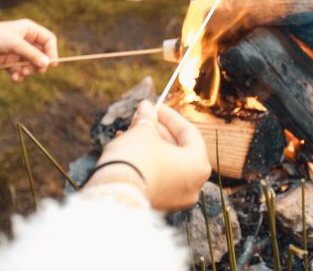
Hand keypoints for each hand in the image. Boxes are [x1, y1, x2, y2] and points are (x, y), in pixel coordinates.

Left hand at [0, 18, 57, 81]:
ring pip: (32, 64)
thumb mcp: (14, 44)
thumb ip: (32, 54)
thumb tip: (49, 64)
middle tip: (33, 71)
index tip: (51, 64)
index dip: (52, 52)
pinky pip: (20, 70)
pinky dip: (19, 75)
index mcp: (29, 30)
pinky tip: (14, 78)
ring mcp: (17, 51)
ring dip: (29, 71)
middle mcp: (25, 40)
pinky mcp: (8, 61)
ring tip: (20, 74)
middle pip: (42, 54)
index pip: (49, 40)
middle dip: (39, 64)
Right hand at [85, 101, 211, 210]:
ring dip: (149, 145)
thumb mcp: (142, 133)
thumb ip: (147, 119)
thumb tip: (146, 107)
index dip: (171, 117)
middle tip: (142, 118)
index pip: (189, 133)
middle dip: (158, 131)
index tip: (156, 106)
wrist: (113, 197)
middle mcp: (193, 185)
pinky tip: (127, 149)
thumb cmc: (135, 161)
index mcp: (198, 165)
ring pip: (166, 164)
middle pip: (178, 149)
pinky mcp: (159, 206)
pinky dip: (146, 162)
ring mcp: (176, 199)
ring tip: (129, 131)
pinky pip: (157, 178)